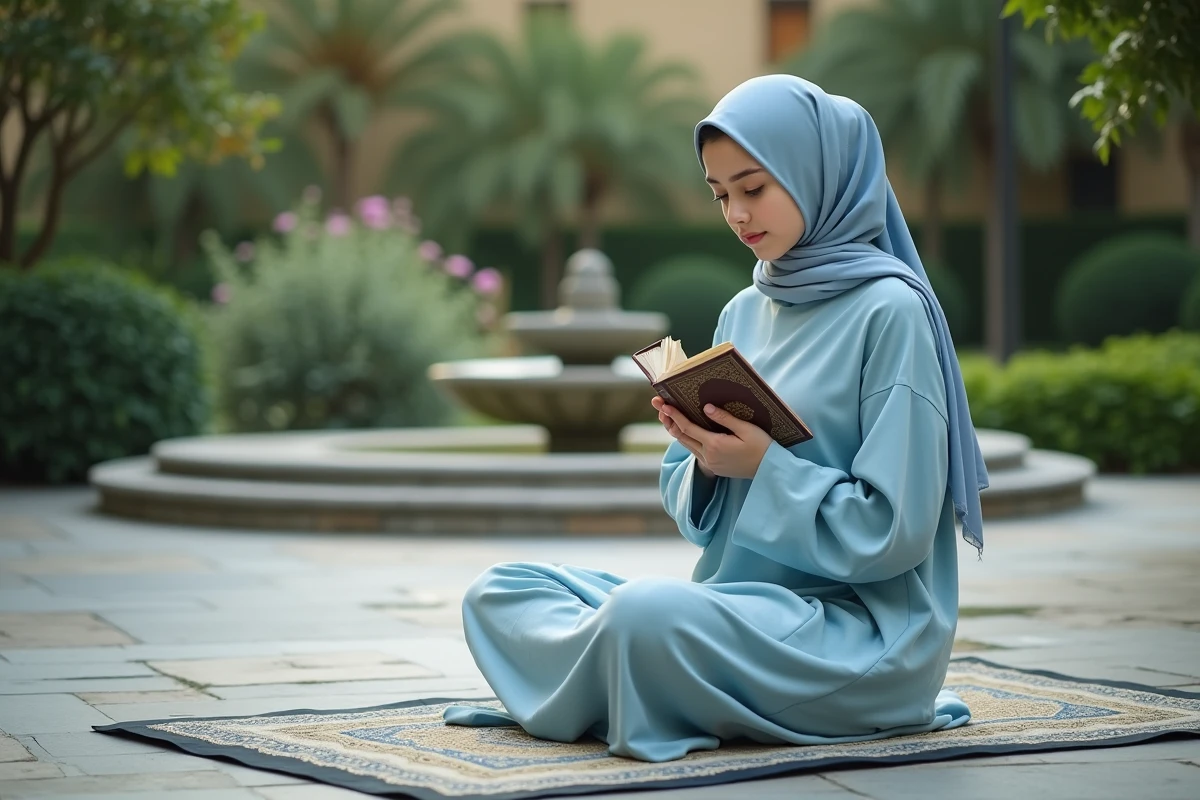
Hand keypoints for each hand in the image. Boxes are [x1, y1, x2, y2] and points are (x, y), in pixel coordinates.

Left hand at [651, 396, 771, 479]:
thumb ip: (725, 418)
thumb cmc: (762, 446)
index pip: (688, 428)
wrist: (770, 471)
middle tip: (659, 406)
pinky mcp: (714, 468)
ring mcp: (710, 464)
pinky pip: (695, 451)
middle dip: (669, 420)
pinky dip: (687, 439)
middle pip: (682, 437)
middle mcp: (708, 456)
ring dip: (676, 430)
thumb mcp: (747, 429)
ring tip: (667, 416)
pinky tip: (684, 430)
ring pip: (686, 445)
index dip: (674, 415)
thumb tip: (705, 407)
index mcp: (715, 445)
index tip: (664, 405)